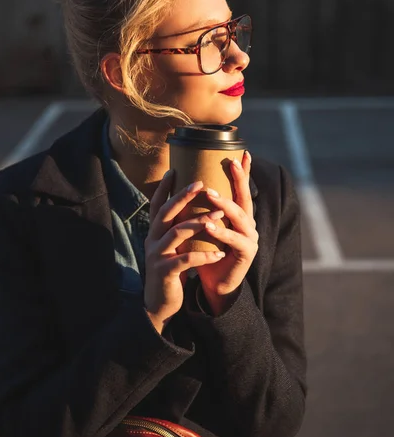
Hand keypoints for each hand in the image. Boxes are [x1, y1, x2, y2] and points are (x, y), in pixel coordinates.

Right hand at [144, 170, 225, 333]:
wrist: (160, 303)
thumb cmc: (170, 270)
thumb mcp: (171, 246)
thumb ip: (176, 229)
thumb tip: (189, 207)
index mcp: (154, 232)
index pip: (156, 205)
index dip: (163, 188)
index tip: (173, 170)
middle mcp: (152, 240)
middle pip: (166, 212)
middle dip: (183, 196)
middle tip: (201, 183)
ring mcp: (157, 256)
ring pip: (177, 233)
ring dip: (199, 222)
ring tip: (219, 215)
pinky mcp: (166, 272)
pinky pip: (186, 260)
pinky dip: (204, 255)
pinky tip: (219, 253)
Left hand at [196, 151, 257, 314]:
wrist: (214, 284)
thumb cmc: (208, 252)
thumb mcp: (204, 227)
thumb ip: (202, 209)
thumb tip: (186, 184)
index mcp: (239, 216)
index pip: (241, 190)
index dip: (243, 172)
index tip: (242, 152)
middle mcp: (248, 224)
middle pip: (245, 197)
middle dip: (239, 178)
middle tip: (231, 161)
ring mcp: (250, 238)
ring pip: (239, 217)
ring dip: (224, 204)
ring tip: (209, 194)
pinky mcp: (246, 254)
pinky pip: (234, 240)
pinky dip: (221, 232)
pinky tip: (209, 225)